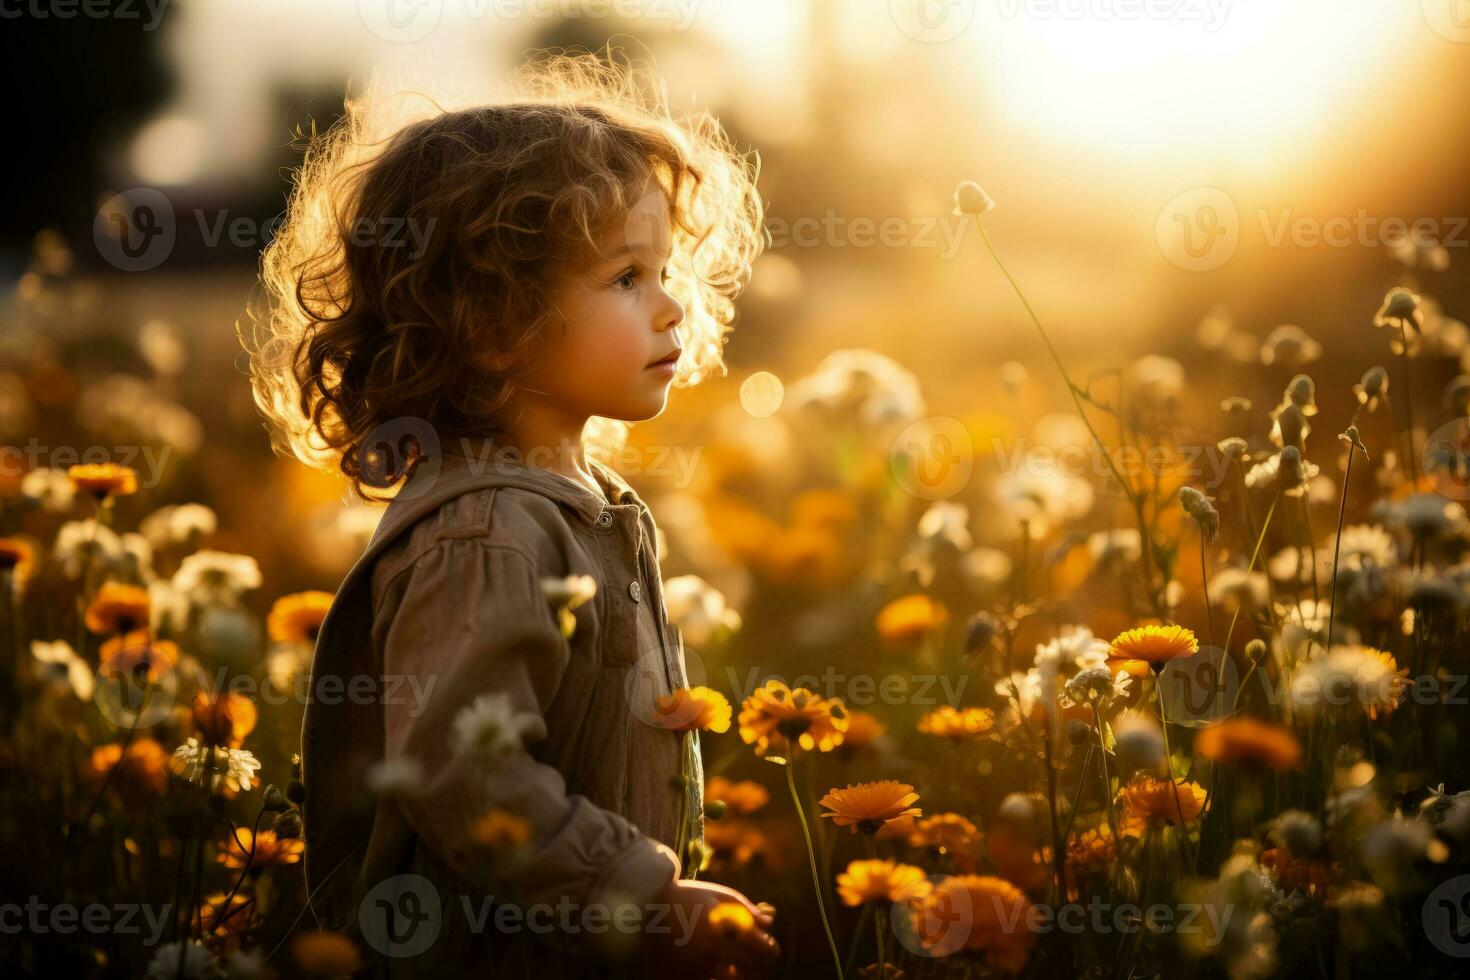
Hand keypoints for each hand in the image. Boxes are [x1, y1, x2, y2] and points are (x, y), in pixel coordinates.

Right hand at [644, 878, 779, 978]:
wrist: (648, 909)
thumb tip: (770, 923)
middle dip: (758, 963)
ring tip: (735, 963)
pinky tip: (718, 968)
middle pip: (752, 969)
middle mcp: (713, 951)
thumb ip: (748, 910)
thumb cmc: (689, 898)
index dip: (770, 949)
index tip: (768, 946)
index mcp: (726, 928)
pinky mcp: (686, 977)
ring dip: (740, 974)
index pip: (764, 950)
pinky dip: (720, 978)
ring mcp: (699, 968)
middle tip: (754, 956)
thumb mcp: (721, 896)